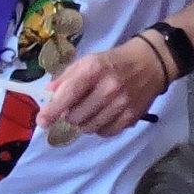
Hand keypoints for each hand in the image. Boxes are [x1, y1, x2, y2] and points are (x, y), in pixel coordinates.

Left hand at [39, 39, 177, 138]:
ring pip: (90, 127)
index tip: (42, 121)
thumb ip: (66, 78)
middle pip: (76, 116)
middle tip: (72, 110)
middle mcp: (108, 88)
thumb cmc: (114, 62)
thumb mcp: (88, 61)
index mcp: (93, 70)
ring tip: (88, 113)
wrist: (151, 63)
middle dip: (68, 116)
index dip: (51, 111)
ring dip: (83, 123)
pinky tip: (102, 117)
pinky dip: (99, 128)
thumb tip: (48, 95)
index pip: (67, 95)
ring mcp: (122, 104)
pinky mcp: (132, 116)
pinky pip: (106, 132)